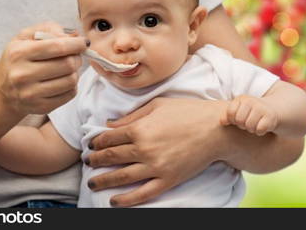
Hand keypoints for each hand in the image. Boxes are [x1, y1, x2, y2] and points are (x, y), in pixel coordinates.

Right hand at [0, 22, 87, 114]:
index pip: (57, 47)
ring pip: (71, 80)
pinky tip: (63, 81)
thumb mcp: (26, 36)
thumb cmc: (18, 58)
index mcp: (19, 53)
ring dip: (75, 72)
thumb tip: (75, 36)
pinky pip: (70, 94)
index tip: (84, 43)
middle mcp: (22, 75)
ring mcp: (30, 94)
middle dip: (77, 58)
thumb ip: (49, 29)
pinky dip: (72, 86)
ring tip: (67, 69)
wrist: (3, 90)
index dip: (76, 44)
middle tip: (74, 56)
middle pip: (68, 64)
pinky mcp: (40, 107)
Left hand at [84, 98, 228, 206]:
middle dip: (95, 160)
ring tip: (93, 183)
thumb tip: (110, 124)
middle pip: (111, 157)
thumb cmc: (189, 111)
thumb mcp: (157, 105)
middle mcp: (144, 149)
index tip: (92, 145)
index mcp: (140, 128)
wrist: (217, 129)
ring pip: (121, 177)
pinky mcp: (168, 180)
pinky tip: (114, 201)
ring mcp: (156, 167)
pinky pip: (142, 193)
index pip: (109, 138)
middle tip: (88, 162)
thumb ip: (132, 115)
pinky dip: (126, 200)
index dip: (97, 142)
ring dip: (103, 181)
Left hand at [220, 95, 278, 135]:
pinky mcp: (271, 116)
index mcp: (241, 99)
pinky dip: (260, 132)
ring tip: (255, 124)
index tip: (237, 120)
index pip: (230, 113)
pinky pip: (259, 130)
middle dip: (242, 125)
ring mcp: (262, 108)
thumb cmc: (251, 113)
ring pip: (249, 126)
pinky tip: (262, 127)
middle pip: (239, 121)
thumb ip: (227, 115)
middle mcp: (251, 101)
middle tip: (248, 123)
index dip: (232, 120)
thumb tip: (222, 122)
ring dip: (252, 129)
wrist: (274, 110)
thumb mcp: (239, 111)